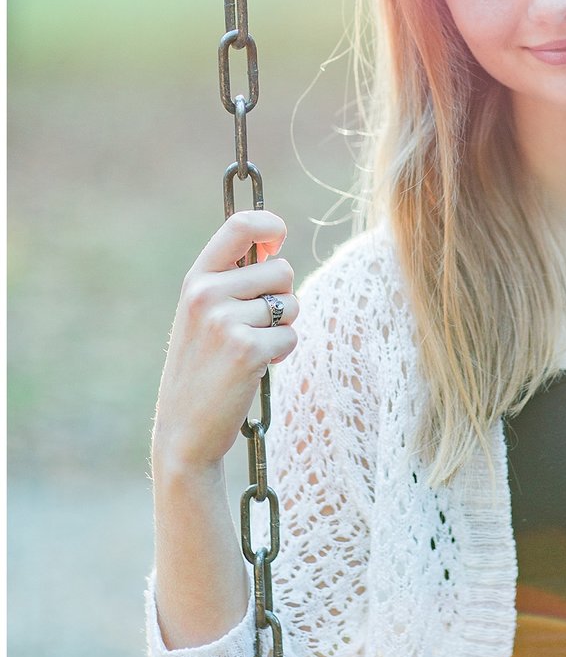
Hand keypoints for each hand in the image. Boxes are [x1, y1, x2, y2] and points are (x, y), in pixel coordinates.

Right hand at [153, 210, 299, 472]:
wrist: (184, 431)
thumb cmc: (202, 368)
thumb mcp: (203, 314)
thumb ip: (231, 280)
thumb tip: (275, 247)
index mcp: (196, 279)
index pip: (240, 225)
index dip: (270, 225)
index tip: (277, 241)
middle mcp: (206, 293)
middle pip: (282, 269)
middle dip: (281, 297)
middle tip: (254, 327)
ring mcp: (225, 321)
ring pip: (290, 305)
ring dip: (282, 328)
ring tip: (249, 350)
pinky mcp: (247, 350)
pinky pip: (291, 336)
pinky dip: (281, 353)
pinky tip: (253, 369)